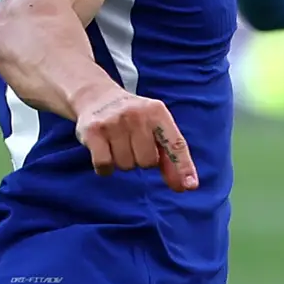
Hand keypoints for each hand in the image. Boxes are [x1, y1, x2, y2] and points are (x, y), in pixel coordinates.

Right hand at [72, 87, 200, 187]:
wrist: (97, 96)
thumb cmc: (134, 119)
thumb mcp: (156, 128)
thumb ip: (170, 157)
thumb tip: (186, 187)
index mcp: (158, 112)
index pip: (175, 144)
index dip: (183, 166)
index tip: (190, 186)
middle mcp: (137, 115)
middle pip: (148, 162)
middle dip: (142, 160)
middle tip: (133, 144)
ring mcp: (114, 122)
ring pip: (126, 165)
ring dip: (123, 161)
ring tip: (118, 143)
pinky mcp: (93, 131)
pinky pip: (104, 165)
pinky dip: (105, 167)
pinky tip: (105, 152)